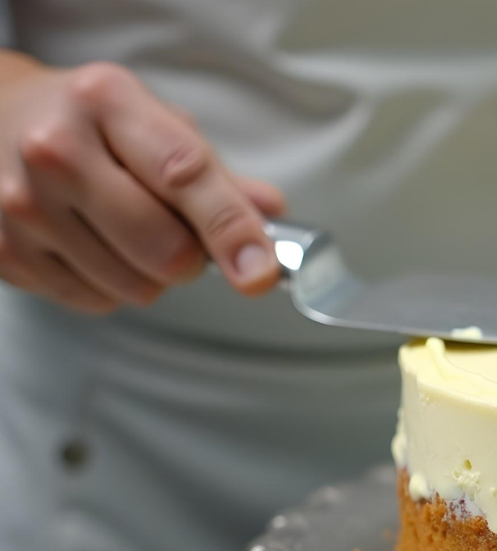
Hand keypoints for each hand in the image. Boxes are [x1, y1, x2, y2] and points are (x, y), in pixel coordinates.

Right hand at [0, 60, 285, 313]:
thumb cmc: (88, 122)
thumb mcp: (153, 123)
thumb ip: (214, 174)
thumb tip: (270, 212)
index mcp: (107, 103)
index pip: (185, 176)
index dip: (231, 230)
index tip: (260, 271)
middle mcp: (55, 149)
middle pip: (164, 249)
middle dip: (189, 256)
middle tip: (176, 231)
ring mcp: (21, 204)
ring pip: (134, 286)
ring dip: (149, 274)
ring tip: (121, 229)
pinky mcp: (3, 251)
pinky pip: (94, 301)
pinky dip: (109, 285)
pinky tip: (89, 243)